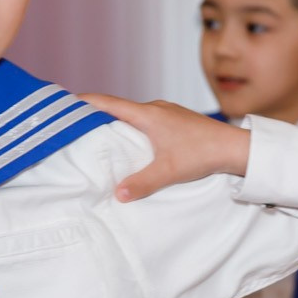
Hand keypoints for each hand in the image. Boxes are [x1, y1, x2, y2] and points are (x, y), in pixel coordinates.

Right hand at [80, 95, 252, 201]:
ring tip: (98, 137)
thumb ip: (141, 183)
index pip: (106, 103)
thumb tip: (118, 195)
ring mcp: (167, 113)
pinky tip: (133, 144)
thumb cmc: (203, 154)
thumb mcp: (169, 171)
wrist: (235, 147)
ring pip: (133, 115)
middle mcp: (155, 108)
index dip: (82, 102)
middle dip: (95, 115)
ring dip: (116, 123)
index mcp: (148, 115)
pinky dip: (133, 128)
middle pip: (117, 108)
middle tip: (73, 125)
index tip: (61, 104)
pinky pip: (147, 121)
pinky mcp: (176, 121)